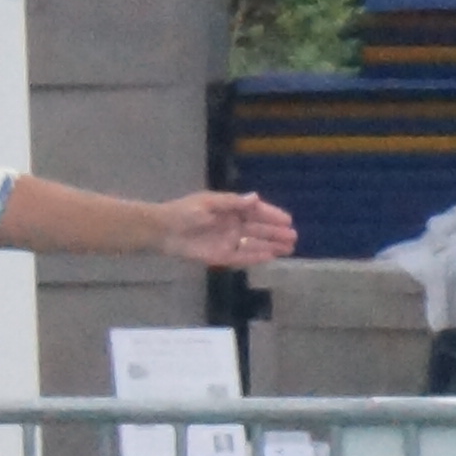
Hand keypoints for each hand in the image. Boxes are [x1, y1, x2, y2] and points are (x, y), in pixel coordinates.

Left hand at [158, 191, 299, 269]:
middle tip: (294, 237)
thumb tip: (256, 198)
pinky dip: (256, 257)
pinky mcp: (221, 256)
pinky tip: (270, 257)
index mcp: (229, 209)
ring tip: (289, 248)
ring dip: (271, 245)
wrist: (162, 231)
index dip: (272, 215)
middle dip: (276, 232)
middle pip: (258, 229)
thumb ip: (233, 203)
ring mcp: (227, 241)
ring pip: (254, 244)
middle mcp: (231, 225)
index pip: (255, 211)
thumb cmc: (183, 213)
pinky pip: (242, 257)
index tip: (288, 220)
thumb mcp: (208, 203)